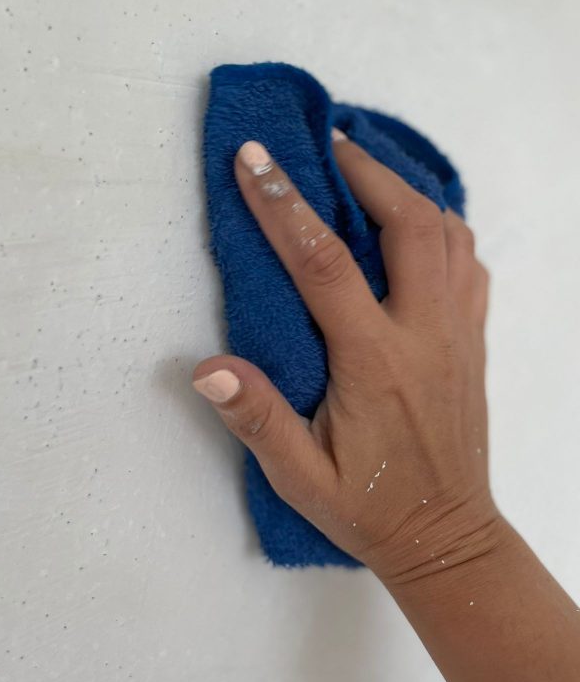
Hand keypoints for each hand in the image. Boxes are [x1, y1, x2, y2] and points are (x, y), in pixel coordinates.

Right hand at [193, 130, 500, 582]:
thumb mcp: (301, 479)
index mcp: (374, 362)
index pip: (324, 264)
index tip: (255, 159)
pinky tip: (412, 221)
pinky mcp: (474, 337)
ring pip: (449, 232)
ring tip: (364, 168)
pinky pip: (468, 259)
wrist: (449, 539)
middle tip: (324, 142)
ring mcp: (458, 331)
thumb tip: (206, 367)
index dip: (284, 204)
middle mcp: (425, 334)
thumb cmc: (368, 508)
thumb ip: (258, 419)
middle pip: (409, 223)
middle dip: (365, 170)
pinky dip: (441, 223)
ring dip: (406, 189)